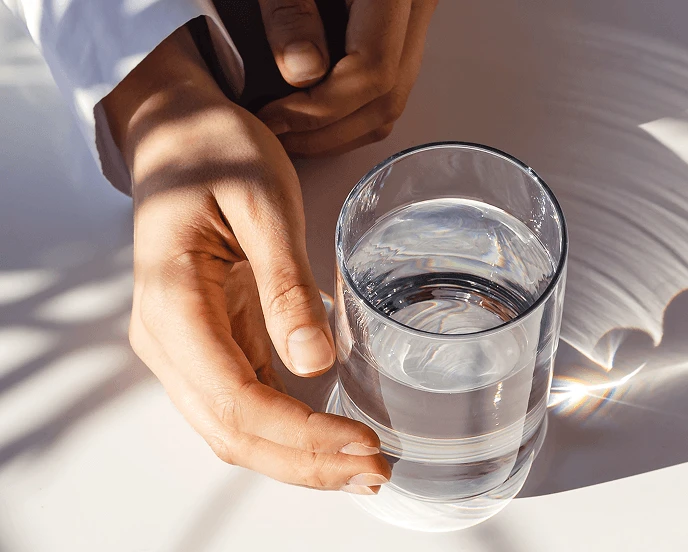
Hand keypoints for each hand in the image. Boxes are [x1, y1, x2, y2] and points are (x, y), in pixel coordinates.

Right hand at [102, 27, 389, 493]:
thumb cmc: (216, 153)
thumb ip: (284, 283)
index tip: (363, 445)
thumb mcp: (261, 203)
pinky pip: (241, 404)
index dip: (300, 434)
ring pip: (233, 429)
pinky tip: (328, 435)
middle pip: (231, 431)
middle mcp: (166, 338)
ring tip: (359, 465)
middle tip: (374, 470)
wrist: (178, 135)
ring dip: (294, 457)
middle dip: (304, 462)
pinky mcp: (205, 341)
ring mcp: (182, 345)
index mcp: (172, 301)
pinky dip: (285, 430)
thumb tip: (314, 361)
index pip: (236, 397)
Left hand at [256, 0, 437, 155]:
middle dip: (329, 132)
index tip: (274, 118)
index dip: (320, 109)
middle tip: (279, 138)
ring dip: (341, 132)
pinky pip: (387, 89)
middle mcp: (416, 8)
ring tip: (291, 134)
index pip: (374, 71)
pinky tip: (312, 115)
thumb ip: (289, 13)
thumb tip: (301, 74)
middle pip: (388, 98)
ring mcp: (413, 23)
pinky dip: (351, 115)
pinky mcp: (400, 33)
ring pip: (392, 102)